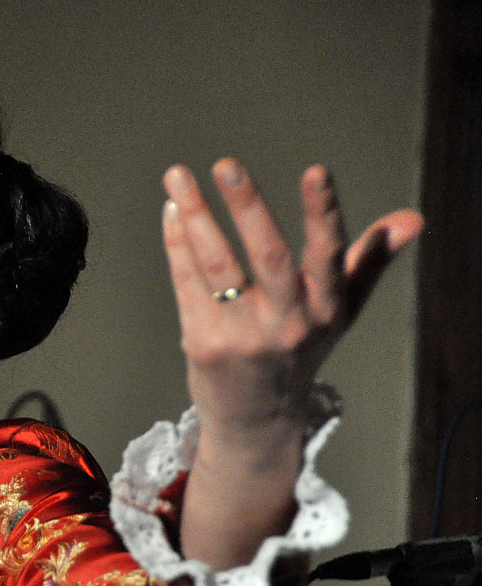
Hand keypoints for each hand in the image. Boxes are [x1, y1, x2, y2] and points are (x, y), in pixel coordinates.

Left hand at [162, 158, 422, 437]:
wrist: (256, 422)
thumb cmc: (298, 353)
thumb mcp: (339, 312)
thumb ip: (369, 261)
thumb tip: (412, 220)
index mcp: (326, 309)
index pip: (329, 254)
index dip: (323, 212)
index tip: (316, 170)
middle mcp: (288, 323)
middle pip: (268, 256)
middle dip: (247, 206)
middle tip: (225, 163)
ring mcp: (243, 336)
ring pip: (217, 265)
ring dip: (196, 216)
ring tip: (178, 177)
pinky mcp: (204, 344)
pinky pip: (187, 283)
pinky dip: (177, 244)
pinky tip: (173, 211)